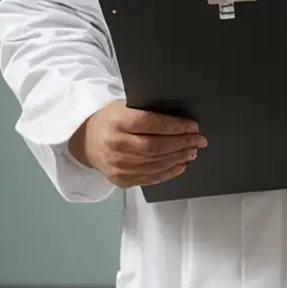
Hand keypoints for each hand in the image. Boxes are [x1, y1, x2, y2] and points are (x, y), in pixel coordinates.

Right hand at [70, 101, 205, 188]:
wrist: (86, 142)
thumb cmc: (111, 121)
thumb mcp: (123, 107)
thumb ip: (146, 112)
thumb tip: (181, 119)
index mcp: (116, 122)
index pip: (151, 124)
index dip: (175, 126)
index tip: (193, 126)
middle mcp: (116, 145)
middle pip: (156, 147)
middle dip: (182, 143)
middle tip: (199, 140)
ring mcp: (118, 166)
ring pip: (155, 164)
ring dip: (178, 158)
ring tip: (192, 151)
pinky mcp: (121, 180)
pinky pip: (150, 178)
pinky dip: (169, 172)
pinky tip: (180, 165)